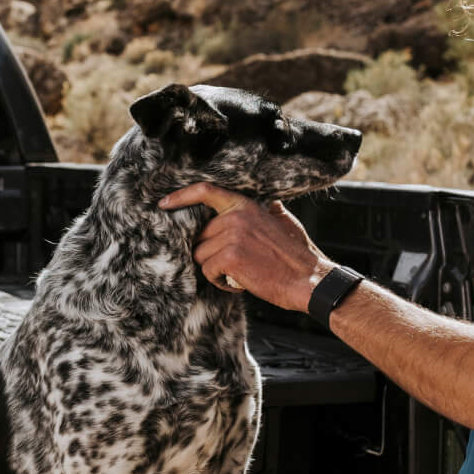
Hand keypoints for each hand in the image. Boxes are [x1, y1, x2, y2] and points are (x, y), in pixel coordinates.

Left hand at [158, 183, 332, 313]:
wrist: (309, 279)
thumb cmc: (298, 254)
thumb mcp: (283, 220)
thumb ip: (265, 210)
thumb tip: (265, 203)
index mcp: (245, 204)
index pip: (205, 191)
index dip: (181, 196)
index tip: (164, 204)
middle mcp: (235, 216)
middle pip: (200, 236)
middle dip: (212, 253)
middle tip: (237, 264)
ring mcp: (231, 236)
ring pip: (201, 256)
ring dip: (216, 270)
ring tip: (241, 273)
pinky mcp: (229, 258)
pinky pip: (208, 272)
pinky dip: (221, 282)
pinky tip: (240, 282)